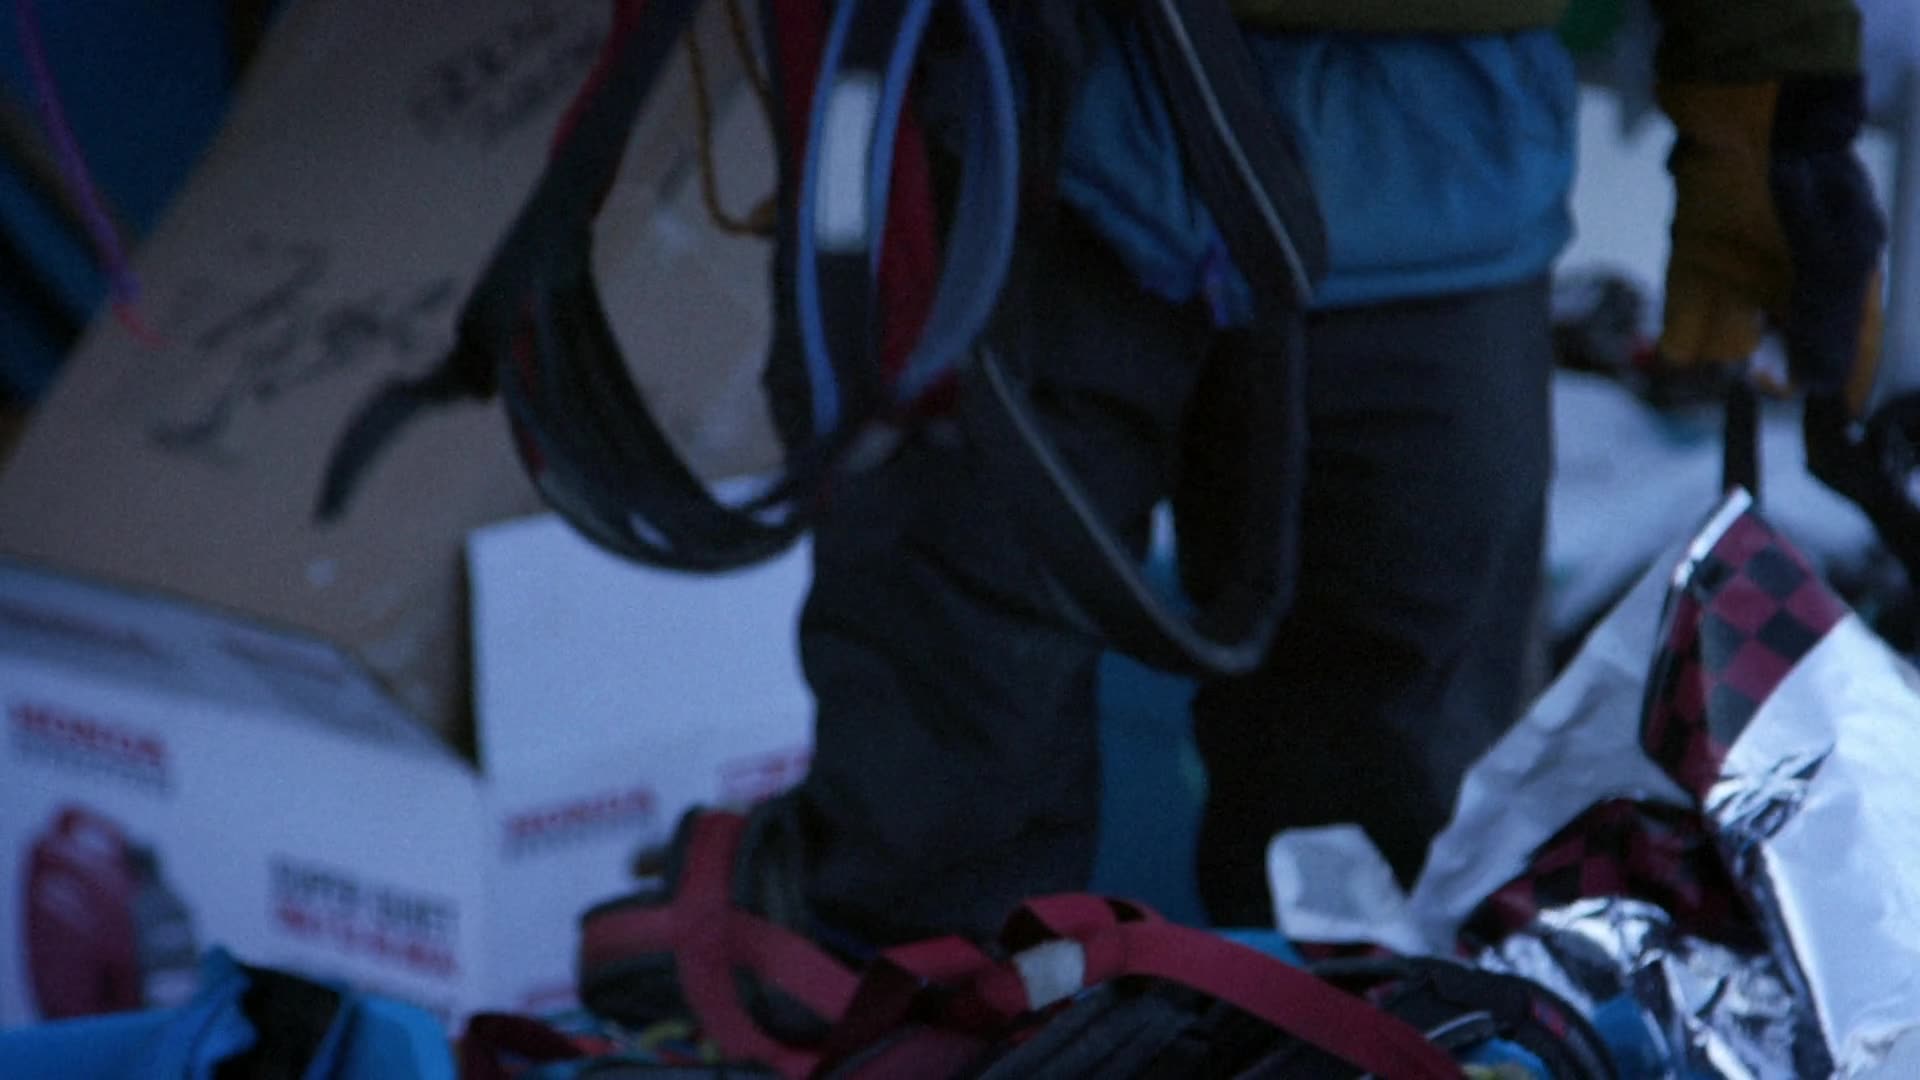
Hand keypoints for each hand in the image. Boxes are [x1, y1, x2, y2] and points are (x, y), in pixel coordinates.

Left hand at [1657, 76, 1884, 413]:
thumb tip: (1818, 386)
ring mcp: (1740, 274)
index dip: (1836, 386)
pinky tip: (1681, 345)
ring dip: (1724, 347)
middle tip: (1763, 375)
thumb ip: (1827, 321)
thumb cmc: (1805, 179)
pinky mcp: (1692, 262)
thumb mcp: (1833, 255)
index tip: (1824, 420)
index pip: (1848, 348)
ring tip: (1730, 328)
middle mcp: (1791, 282)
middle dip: (1770, 370)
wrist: (1744, 119)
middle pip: (1781, 353)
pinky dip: (1682, 337)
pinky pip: (1685, 321)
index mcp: (1843, 278)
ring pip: (1729, 342)